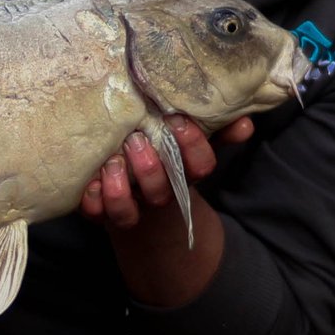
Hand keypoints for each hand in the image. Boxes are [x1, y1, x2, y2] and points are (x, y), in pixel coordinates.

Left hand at [79, 115, 253, 228]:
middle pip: (161, 191)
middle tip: (136, 139)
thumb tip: (245, 121)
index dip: (192, 147)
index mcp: (184, 175)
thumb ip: (216, 132)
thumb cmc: (167, 161)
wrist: (141, 208)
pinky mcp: (100, 212)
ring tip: (112, 161)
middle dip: (150, 168)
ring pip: (126, 210)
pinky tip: (90, 182)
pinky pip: (95, 214)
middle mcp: (158, 195)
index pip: (201, 167)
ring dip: (119, 188)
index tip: (177, 121)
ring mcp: (130, 207)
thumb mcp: (191, 146)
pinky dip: (92, 200)